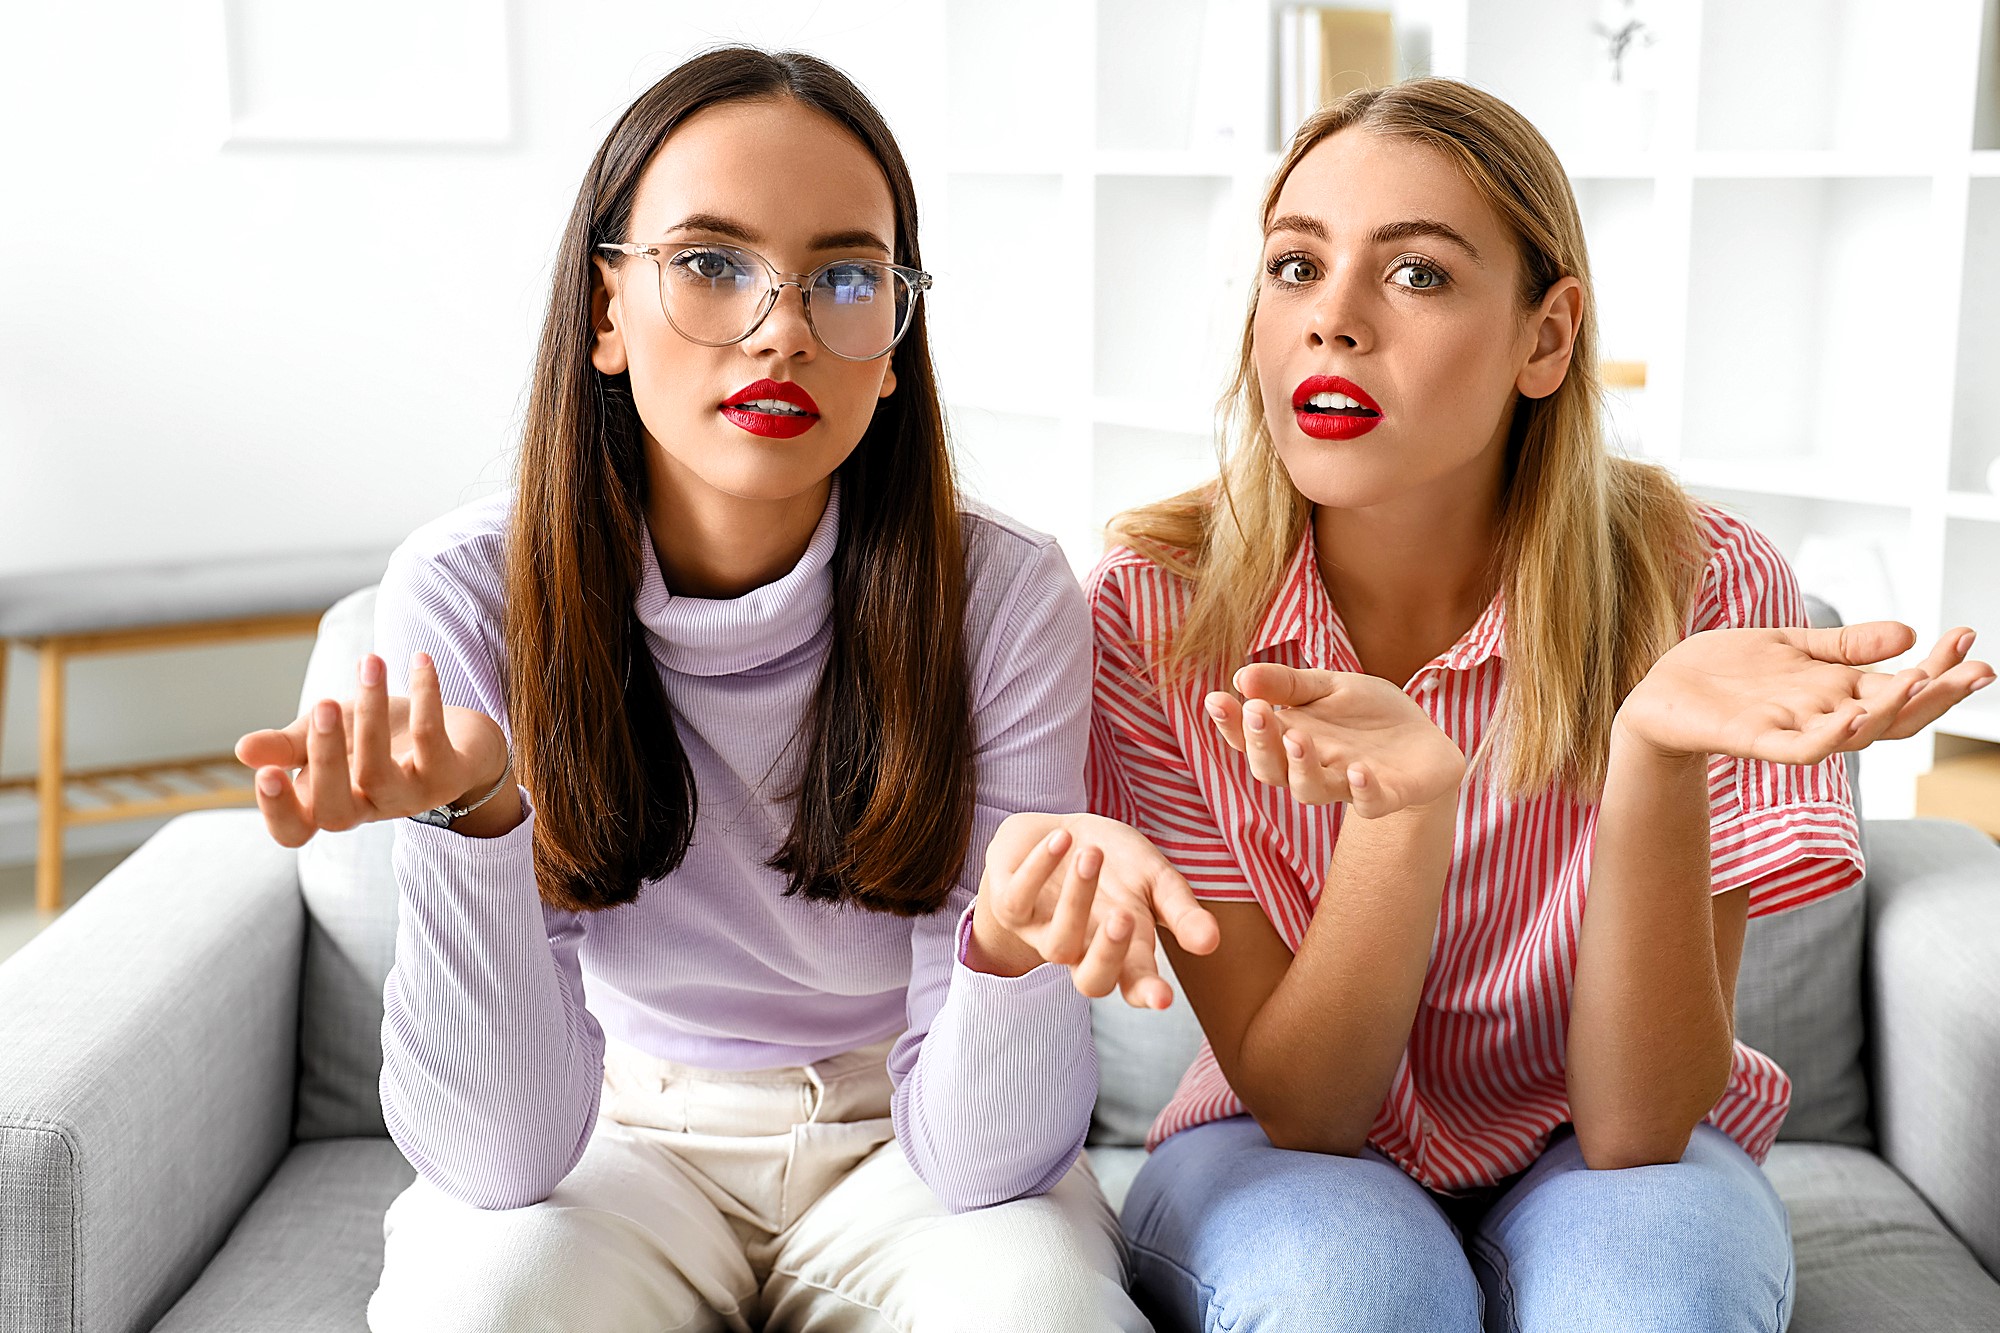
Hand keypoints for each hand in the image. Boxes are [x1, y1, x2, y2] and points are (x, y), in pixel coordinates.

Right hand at [234, 651, 511, 847]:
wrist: (458, 739)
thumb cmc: (380, 737)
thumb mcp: (328, 734)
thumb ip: (288, 745)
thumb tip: (242, 750)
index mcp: (330, 802)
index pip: (295, 831)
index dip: (278, 812)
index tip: (266, 773)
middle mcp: (369, 808)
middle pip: (336, 811)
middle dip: (325, 759)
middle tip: (323, 706)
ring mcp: (411, 798)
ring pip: (380, 772)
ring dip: (372, 713)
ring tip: (370, 662)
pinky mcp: (448, 777)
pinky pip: (432, 740)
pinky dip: (426, 696)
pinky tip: (419, 661)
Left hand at [973, 812, 1221, 1008]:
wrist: (1060, 833)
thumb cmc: (1117, 864)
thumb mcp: (1155, 879)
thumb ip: (1181, 910)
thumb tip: (1211, 942)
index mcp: (1124, 951)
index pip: (1137, 984)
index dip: (1147, 993)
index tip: (1163, 997)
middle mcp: (1083, 952)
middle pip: (1092, 982)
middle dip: (1108, 954)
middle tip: (1125, 915)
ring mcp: (1043, 935)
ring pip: (1056, 943)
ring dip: (1076, 898)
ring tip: (1092, 853)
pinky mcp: (1011, 907)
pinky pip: (1017, 898)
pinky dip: (1038, 868)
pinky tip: (1062, 838)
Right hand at [1206, 663, 1465, 817]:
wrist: (1424, 739)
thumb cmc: (1368, 713)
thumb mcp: (1327, 686)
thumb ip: (1287, 684)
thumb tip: (1241, 676)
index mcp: (1290, 739)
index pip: (1250, 738)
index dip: (1231, 724)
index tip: (1217, 699)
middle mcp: (1311, 768)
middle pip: (1271, 770)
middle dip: (1260, 744)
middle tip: (1256, 713)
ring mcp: (1346, 785)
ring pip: (1310, 791)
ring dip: (1301, 767)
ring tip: (1297, 739)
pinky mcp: (1386, 796)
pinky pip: (1369, 802)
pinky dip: (1363, 789)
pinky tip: (1358, 769)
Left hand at [1618, 623, 1994, 764]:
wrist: (1659, 694)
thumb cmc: (1725, 672)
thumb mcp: (1793, 646)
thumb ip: (1846, 645)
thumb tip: (1908, 632)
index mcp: (1836, 691)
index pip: (1902, 685)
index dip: (1940, 664)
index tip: (1970, 634)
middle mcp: (1823, 714)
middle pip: (1895, 714)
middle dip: (1939, 693)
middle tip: (1979, 669)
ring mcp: (1791, 729)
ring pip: (1856, 733)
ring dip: (1891, 711)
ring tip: (1923, 683)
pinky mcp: (1753, 740)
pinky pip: (1801, 750)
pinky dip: (1831, 739)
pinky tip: (1853, 718)